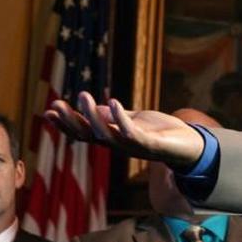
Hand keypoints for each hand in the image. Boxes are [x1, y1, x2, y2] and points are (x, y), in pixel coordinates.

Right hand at [46, 91, 205, 165]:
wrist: (191, 146)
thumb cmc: (163, 133)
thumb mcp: (135, 121)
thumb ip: (116, 117)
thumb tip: (94, 109)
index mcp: (114, 138)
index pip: (84, 133)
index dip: (66, 124)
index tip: (49, 110)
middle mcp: (119, 145)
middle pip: (89, 136)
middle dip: (71, 121)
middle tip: (56, 105)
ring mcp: (133, 146)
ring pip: (106, 135)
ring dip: (92, 116)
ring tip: (82, 95)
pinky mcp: (150, 144)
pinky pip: (131, 132)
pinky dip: (120, 119)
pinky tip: (112, 101)